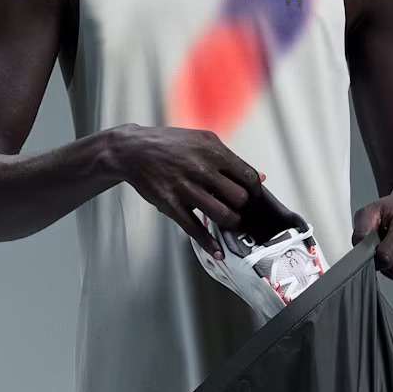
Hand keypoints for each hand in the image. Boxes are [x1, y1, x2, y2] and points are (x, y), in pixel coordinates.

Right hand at [117, 124, 264, 260]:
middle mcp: (201, 168)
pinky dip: (209, 244)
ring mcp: (185, 187)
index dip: (254, 191)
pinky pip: (194, 228)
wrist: (132, 150)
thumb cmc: (169, 145)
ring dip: (230, 223)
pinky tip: (217, 251)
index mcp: (212, 150)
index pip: (247, 176)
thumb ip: (230, 159)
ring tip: (228, 221)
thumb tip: (259, 177)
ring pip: (222, 214)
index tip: (252, 197)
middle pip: (238, 198)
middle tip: (239, 209)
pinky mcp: (170, 204)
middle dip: (242, 207)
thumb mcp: (202, 140)